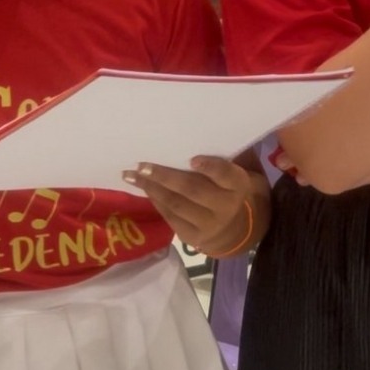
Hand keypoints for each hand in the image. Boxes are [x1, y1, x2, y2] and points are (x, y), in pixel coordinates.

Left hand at [121, 156, 269, 256]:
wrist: (235, 228)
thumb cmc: (229, 188)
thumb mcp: (235, 173)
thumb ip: (219, 158)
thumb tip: (187, 132)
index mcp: (238, 185)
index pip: (225, 175)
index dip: (210, 167)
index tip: (192, 159)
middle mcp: (225, 206)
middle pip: (193, 190)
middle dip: (165, 176)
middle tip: (142, 165)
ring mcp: (208, 225)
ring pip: (176, 204)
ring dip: (151, 188)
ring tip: (131, 175)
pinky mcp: (193, 237)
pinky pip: (170, 217)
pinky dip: (155, 201)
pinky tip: (144, 189)